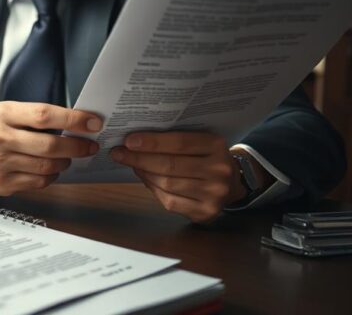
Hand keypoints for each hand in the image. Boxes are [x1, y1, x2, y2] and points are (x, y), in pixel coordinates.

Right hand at [0, 102, 101, 195]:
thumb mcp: (7, 113)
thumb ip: (36, 117)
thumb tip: (77, 123)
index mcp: (4, 114)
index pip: (44, 115)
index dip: (73, 119)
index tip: (94, 122)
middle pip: (49, 145)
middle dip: (77, 146)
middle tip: (90, 146)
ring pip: (47, 167)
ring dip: (65, 162)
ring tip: (68, 157)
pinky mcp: (1, 184)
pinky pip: (38, 182)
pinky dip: (51, 177)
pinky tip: (50, 170)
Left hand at [109, 132, 256, 222]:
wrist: (231, 184)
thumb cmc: (207, 157)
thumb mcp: (200, 141)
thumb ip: (175, 139)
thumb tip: (135, 140)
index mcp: (216, 146)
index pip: (180, 142)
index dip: (152, 142)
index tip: (128, 140)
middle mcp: (218, 170)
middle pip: (170, 165)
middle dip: (140, 159)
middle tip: (119, 153)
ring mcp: (213, 194)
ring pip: (167, 184)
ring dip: (144, 174)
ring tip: (132, 164)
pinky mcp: (205, 212)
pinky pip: (170, 201)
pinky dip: (153, 189)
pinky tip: (146, 179)